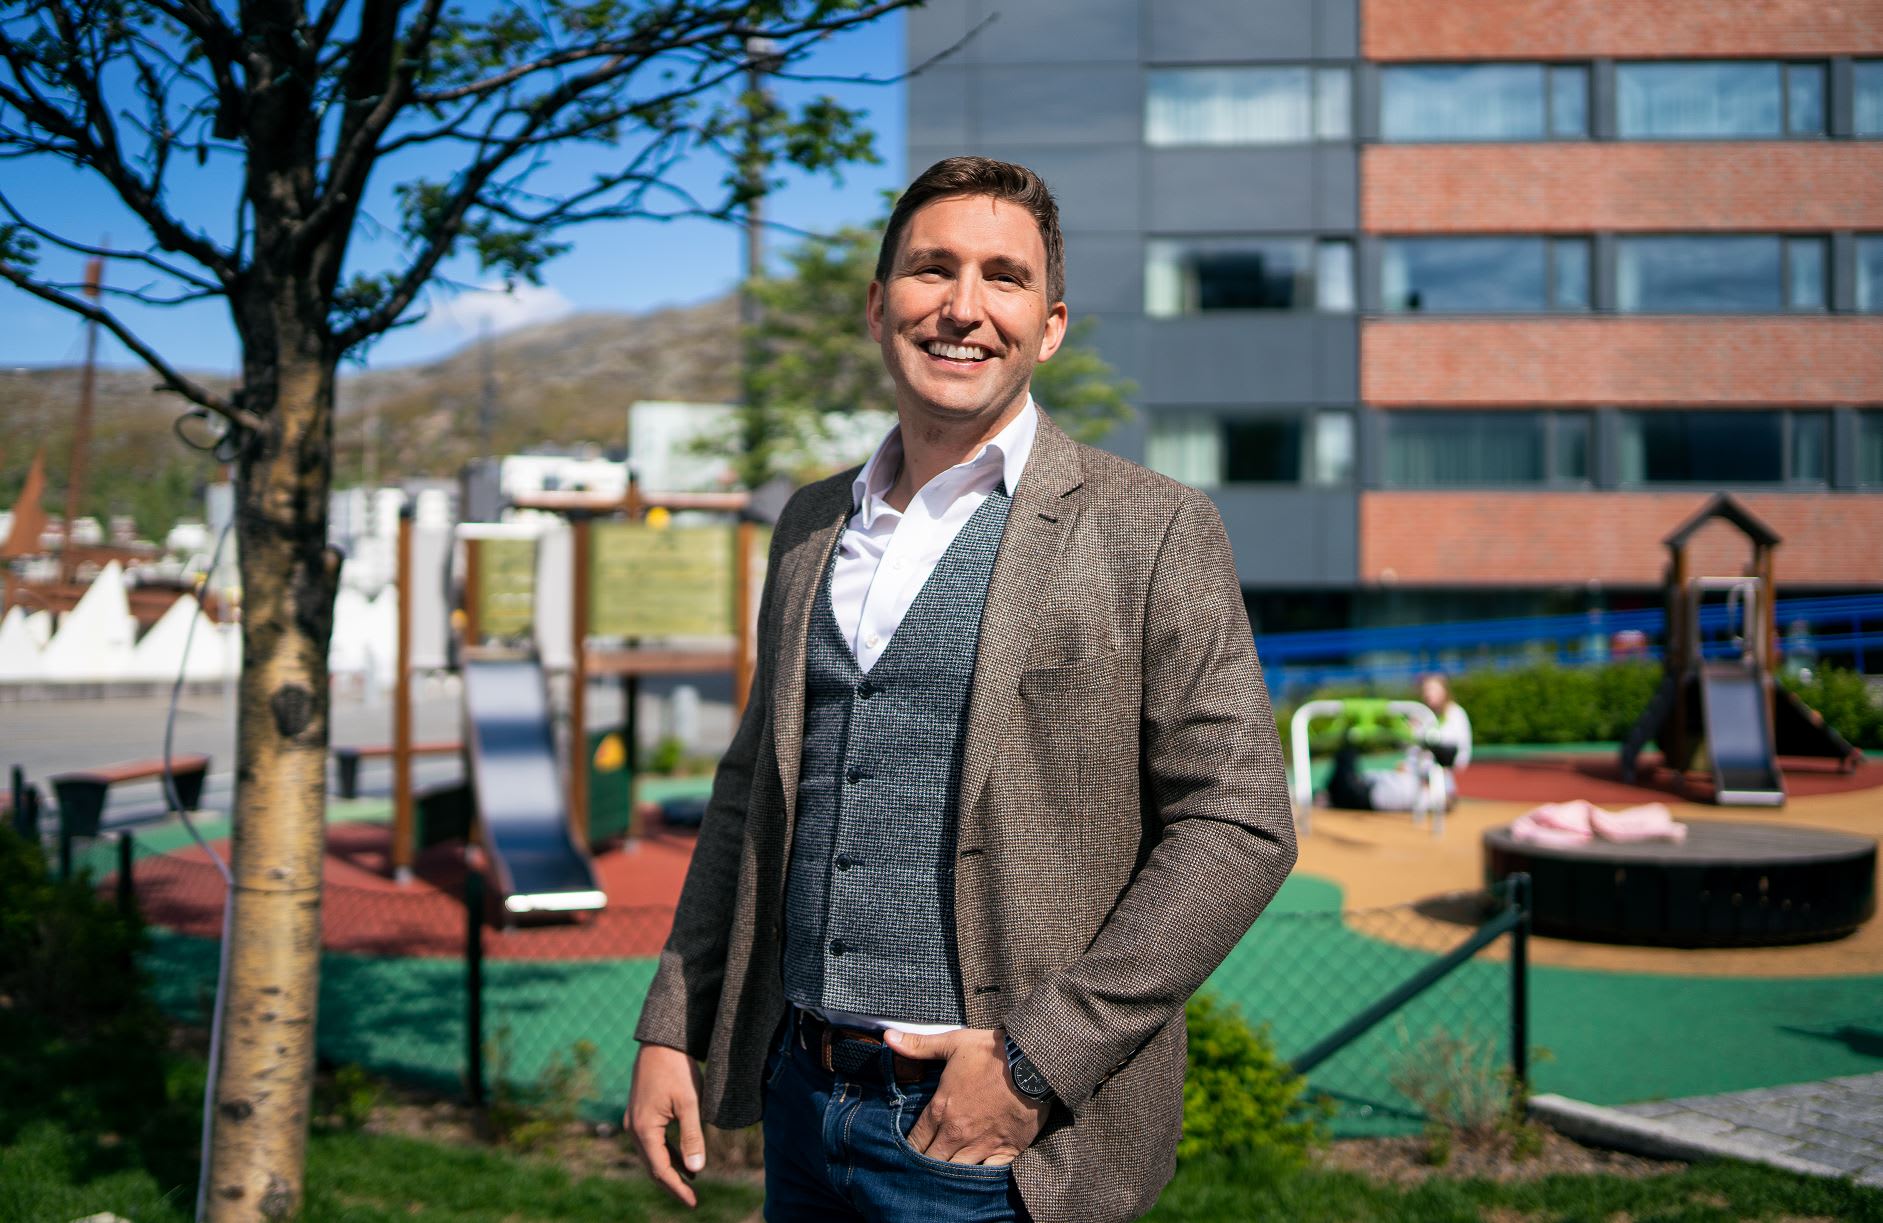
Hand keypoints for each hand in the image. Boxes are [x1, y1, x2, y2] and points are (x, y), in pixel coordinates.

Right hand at [627, 1041, 705, 1206]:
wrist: (661, 1041)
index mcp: (643, 1129)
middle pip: (652, 1166)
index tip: (694, 1202)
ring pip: (651, 1155)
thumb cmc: (677, 1070)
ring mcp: (634, 1120)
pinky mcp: (640, 1112)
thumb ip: (692, 1138)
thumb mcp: (690, 1104)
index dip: (677, 1188)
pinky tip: (683, 1159)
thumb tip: (696, 1170)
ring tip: (691, 1182)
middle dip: (672, 1183)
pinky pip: (652, 1141)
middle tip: (692, 1199)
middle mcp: (633, 1128)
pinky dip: (666, 1153)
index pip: (660, 1169)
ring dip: (670, 1168)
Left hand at [884, 1027, 1048, 1166]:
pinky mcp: (1006, 1151)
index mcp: (941, 1109)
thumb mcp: (952, 1043)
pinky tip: (974, 1178)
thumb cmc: (992, 1053)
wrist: (1032, 1063)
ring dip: (948, 1175)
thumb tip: (888, 1037)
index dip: (908, 1148)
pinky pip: (987, 1175)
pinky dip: (979, 1178)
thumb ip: (918, 1046)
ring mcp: (982, 1145)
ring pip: (956, 1173)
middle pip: (932, 1163)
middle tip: (921, 1168)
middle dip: (924, 1165)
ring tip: (943, 1178)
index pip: (915, 1141)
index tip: (907, 1152)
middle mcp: (957, 1133)